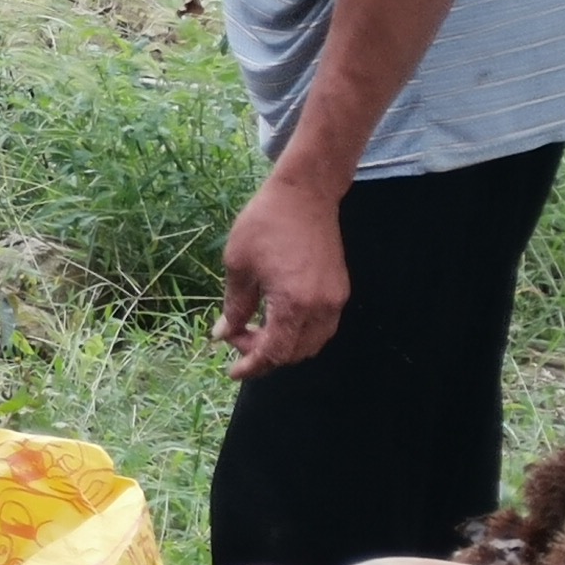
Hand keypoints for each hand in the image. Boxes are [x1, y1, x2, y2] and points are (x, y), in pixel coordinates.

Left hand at [218, 168, 349, 378]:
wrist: (306, 193)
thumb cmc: (266, 223)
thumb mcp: (238, 266)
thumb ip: (233, 307)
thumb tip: (224, 335)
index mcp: (293, 303)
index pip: (274, 353)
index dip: (251, 366)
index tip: (232, 371)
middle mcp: (321, 307)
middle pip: (294, 354)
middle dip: (264, 355)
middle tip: (237, 337)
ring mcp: (335, 300)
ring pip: (311, 344)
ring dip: (283, 347)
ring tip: (255, 330)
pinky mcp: (340, 290)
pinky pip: (322, 328)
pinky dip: (300, 334)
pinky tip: (277, 320)